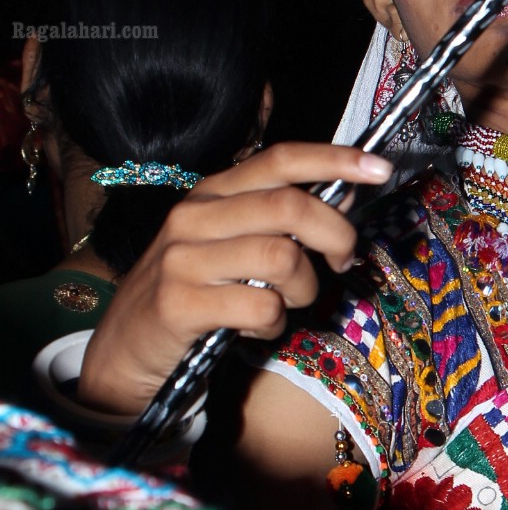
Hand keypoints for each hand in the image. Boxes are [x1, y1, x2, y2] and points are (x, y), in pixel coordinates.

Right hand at [78, 144, 392, 414]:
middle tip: (343, 263)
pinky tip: (257, 329)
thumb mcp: (233, 245)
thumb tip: (348, 189)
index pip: (279, 160)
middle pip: (290, 207)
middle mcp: (195, 216)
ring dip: (305, 289)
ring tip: (290, 303)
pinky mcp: (179, 303)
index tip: (379, 169)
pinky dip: (274, 325)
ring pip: (281, 259)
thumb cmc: (192, 293)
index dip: (333, 160)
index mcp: (212, 193)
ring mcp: (183, 259)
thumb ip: (281, 218)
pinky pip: (259, 307)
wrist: (125, 350)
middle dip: (335, 236)